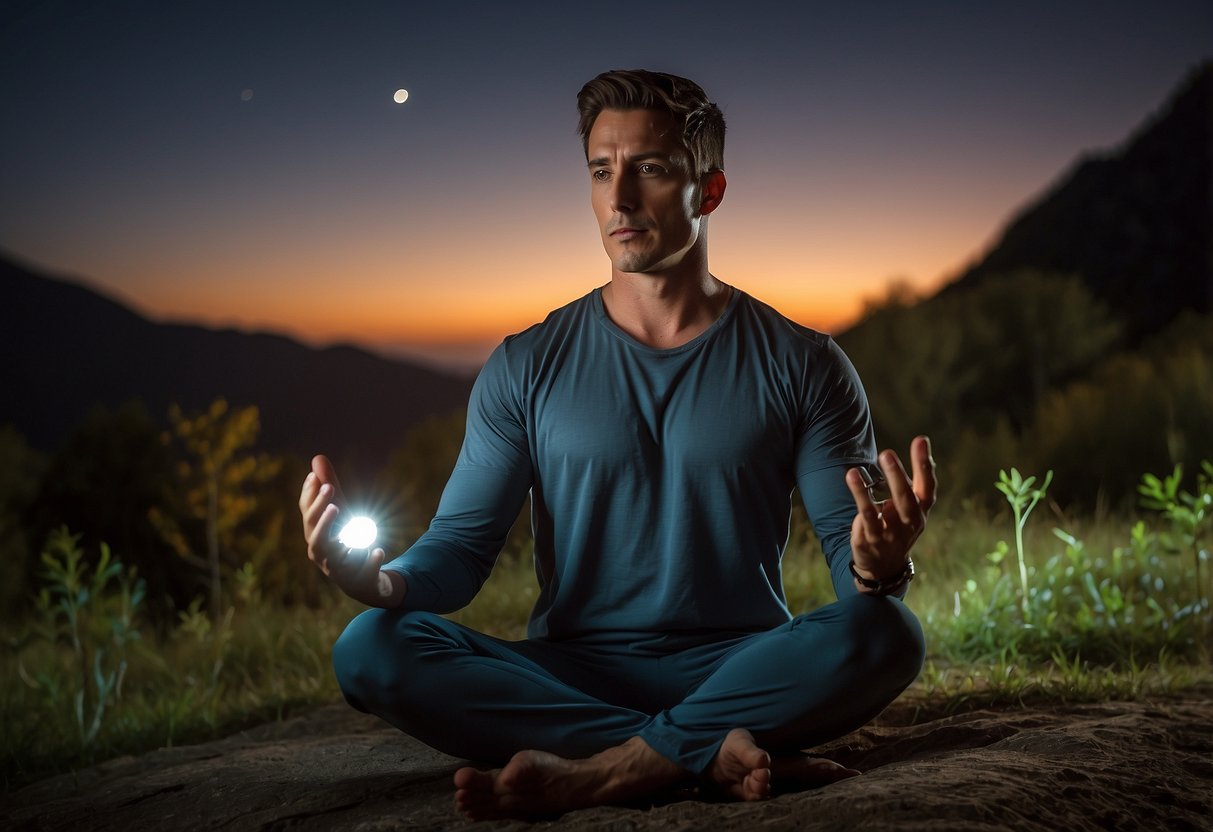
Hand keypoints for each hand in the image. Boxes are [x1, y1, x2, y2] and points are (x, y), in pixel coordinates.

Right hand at [299, 454, 397, 604]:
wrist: (363, 581)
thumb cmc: (346, 542)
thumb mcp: (341, 515)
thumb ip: (330, 488)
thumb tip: (317, 458)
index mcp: (316, 537)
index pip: (307, 515)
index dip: (310, 496)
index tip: (316, 476)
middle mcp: (323, 555)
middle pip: (315, 534)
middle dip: (320, 511)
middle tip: (330, 488)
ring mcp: (341, 570)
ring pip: (331, 556)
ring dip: (332, 533)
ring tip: (339, 509)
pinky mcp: (361, 580)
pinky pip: (364, 572)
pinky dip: (370, 560)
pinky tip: (377, 549)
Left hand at [845, 435, 936, 582]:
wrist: (884, 567)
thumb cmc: (898, 526)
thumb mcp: (910, 507)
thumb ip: (913, 481)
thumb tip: (922, 443)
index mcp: (920, 511)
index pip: (927, 487)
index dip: (924, 464)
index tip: (921, 439)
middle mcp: (909, 523)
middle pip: (906, 499)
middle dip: (898, 476)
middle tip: (887, 453)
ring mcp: (890, 535)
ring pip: (881, 511)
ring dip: (869, 490)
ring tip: (857, 470)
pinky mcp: (870, 541)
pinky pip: (865, 519)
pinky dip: (859, 499)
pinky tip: (852, 479)